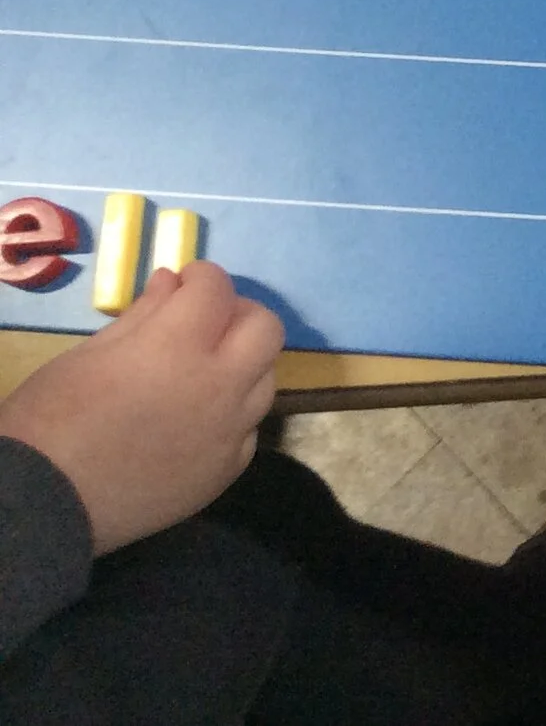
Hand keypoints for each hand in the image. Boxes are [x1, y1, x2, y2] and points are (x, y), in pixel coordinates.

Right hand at [0, 263, 283, 554]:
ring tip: (199, 370)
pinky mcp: (226, 471)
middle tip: (203, 321)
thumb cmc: (49, 421)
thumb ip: (143, 315)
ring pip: (265, 378)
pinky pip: (249, 428)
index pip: (217, 290)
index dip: (202, 277)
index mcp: (178, 347)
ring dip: (241, 362)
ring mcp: (230, 432)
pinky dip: (232, 413)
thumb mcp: (87, 354)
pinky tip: (197, 418)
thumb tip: (172, 282)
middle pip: (265, 328)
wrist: (41, 507)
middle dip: (238, 313)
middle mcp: (219, 386)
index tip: (184, 282)